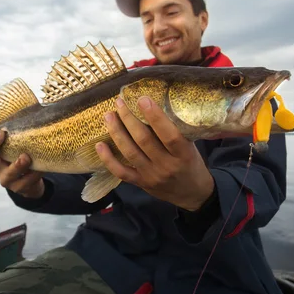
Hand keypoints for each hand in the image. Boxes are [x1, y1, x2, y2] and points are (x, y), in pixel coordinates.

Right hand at [0, 129, 44, 198]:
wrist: (31, 182)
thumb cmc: (24, 157)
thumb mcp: (19, 148)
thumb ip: (19, 132)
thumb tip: (32, 105)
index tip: (2, 132)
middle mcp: (0, 170)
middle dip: (7, 156)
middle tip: (25, 156)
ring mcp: (10, 181)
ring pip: (14, 176)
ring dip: (26, 168)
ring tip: (36, 162)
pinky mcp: (22, 188)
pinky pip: (29, 181)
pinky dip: (38, 173)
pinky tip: (45, 167)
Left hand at [96, 96, 214, 210]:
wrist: (193, 194)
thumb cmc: (192, 164)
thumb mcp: (191, 147)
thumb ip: (176, 131)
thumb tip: (156, 106)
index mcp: (183, 155)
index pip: (169, 135)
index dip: (155, 116)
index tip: (142, 99)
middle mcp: (167, 166)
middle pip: (144, 140)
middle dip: (129, 119)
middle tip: (120, 102)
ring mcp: (152, 176)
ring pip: (130, 152)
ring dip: (117, 133)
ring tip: (109, 116)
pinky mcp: (141, 183)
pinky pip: (121, 172)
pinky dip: (108, 159)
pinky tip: (100, 144)